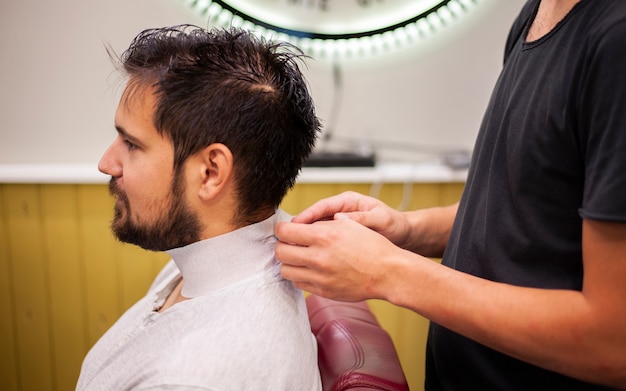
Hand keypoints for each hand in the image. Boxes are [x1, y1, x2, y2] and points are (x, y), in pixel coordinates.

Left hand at [275, 216, 402, 301]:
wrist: (388, 273)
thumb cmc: (371, 246)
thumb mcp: (348, 225)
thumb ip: (321, 224)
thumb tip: (301, 225)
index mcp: (323, 237)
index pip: (284, 232)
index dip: (281, 229)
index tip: (285, 230)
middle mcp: (318, 258)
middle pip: (280, 252)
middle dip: (282, 245)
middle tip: (290, 243)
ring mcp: (319, 277)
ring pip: (285, 270)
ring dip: (289, 262)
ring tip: (299, 257)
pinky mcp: (323, 291)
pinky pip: (298, 283)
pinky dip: (299, 275)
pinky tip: (310, 269)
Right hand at [290, 191, 410, 247]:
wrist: (404, 236)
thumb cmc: (394, 224)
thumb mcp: (381, 219)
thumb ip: (361, 219)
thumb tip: (339, 217)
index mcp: (347, 202)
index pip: (321, 207)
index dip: (306, 216)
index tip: (294, 226)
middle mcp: (340, 211)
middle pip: (313, 218)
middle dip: (299, 229)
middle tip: (286, 240)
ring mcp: (338, 224)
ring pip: (315, 230)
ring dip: (304, 239)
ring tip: (291, 250)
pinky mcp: (339, 236)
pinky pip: (321, 240)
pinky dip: (313, 247)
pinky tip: (306, 257)